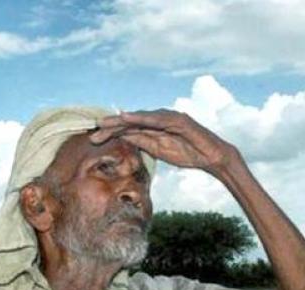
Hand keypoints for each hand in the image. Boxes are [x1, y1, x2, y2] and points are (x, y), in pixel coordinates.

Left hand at [90, 109, 240, 174]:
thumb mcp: (159, 150)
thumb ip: (143, 142)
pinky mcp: (178, 120)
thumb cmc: (187, 153)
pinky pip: (157, 118)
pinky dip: (141, 117)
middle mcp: (158, 119)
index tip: (93, 138)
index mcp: (153, 128)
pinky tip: (127, 118)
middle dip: (111, 126)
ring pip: (141, 117)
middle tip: (93, 130)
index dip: (111, 132)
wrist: (211, 156)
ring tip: (104, 122)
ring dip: (122, 119)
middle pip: (131, 121)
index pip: (128, 129)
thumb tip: (124, 138)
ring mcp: (168, 117)